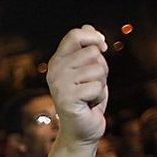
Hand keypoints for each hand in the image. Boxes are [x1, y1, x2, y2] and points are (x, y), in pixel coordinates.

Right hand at [46, 25, 108, 145]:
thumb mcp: (89, 69)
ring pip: (97, 69)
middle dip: (101, 68)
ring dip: (101, 84)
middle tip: (91, 84)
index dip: (94, 37)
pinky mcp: (66, 98)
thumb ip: (87, 49)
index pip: (75, 34)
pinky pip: (96, 86)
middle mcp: (54, 70)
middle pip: (92, 52)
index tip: (102, 48)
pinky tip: (88, 105)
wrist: (82, 129)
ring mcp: (58, 84)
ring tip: (89, 95)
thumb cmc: (88, 99)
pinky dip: (98, 97)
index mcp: (58, 60)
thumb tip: (87, 26)